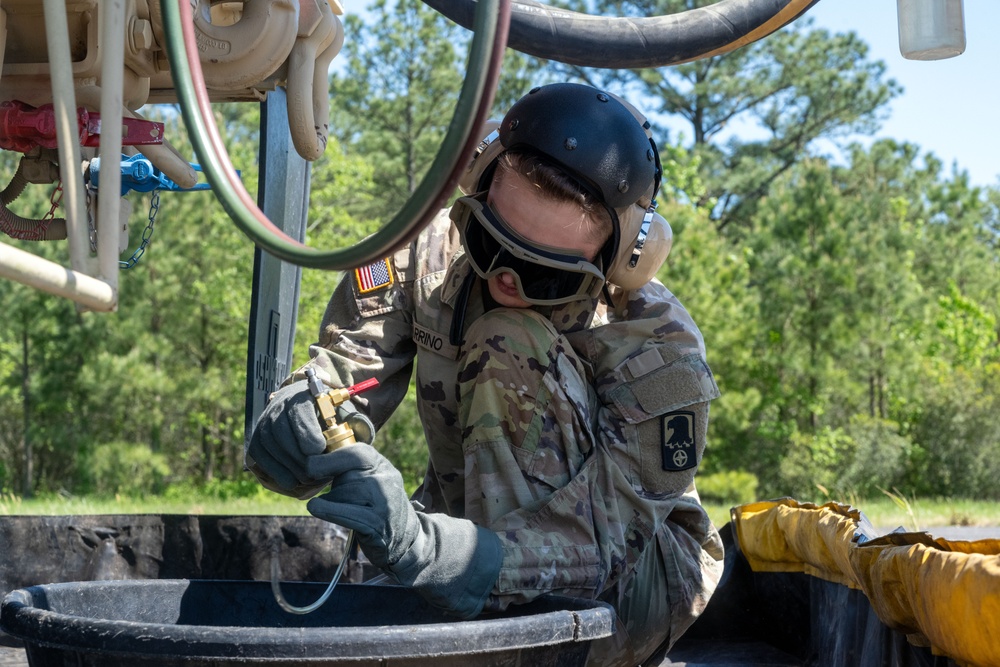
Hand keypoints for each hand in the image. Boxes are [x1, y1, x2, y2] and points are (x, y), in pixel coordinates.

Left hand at [307, 446, 502, 618]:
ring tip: (340, 510)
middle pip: (347, 474)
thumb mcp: (372, 481)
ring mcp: (384, 502)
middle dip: (331, 483)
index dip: (331, 457)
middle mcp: (387, 480)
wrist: (405, 541)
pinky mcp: (376, 523)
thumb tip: (315, 460)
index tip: (310, 464)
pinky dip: (327, 510)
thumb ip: (352, 468)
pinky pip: (345, 512)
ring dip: (332, 501)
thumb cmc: (378, 508)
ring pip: (343, 492)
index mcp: (383, 465)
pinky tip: (315, 507)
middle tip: (330, 494)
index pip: (357, 452)